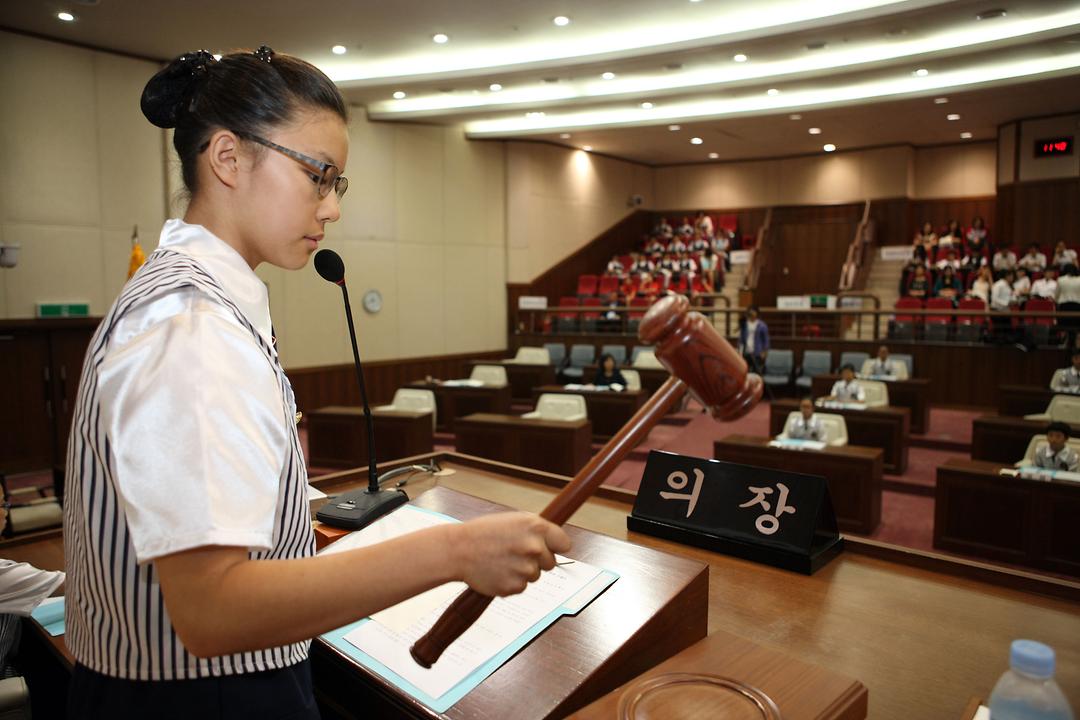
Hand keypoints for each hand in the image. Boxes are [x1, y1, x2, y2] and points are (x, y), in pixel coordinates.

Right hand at [451, 513, 571, 596]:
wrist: (458, 550)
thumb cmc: (484, 533)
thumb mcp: (514, 521)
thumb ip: (537, 531)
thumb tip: (556, 542)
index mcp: (536, 527)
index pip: (564, 544)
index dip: (556, 547)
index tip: (551, 549)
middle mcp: (534, 548)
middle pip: (551, 563)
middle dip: (537, 560)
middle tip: (515, 553)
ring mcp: (525, 569)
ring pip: (535, 576)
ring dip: (522, 571)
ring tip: (502, 560)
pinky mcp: (515, 587)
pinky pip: (521, 586)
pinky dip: (511, 581)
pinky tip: (497, 570)